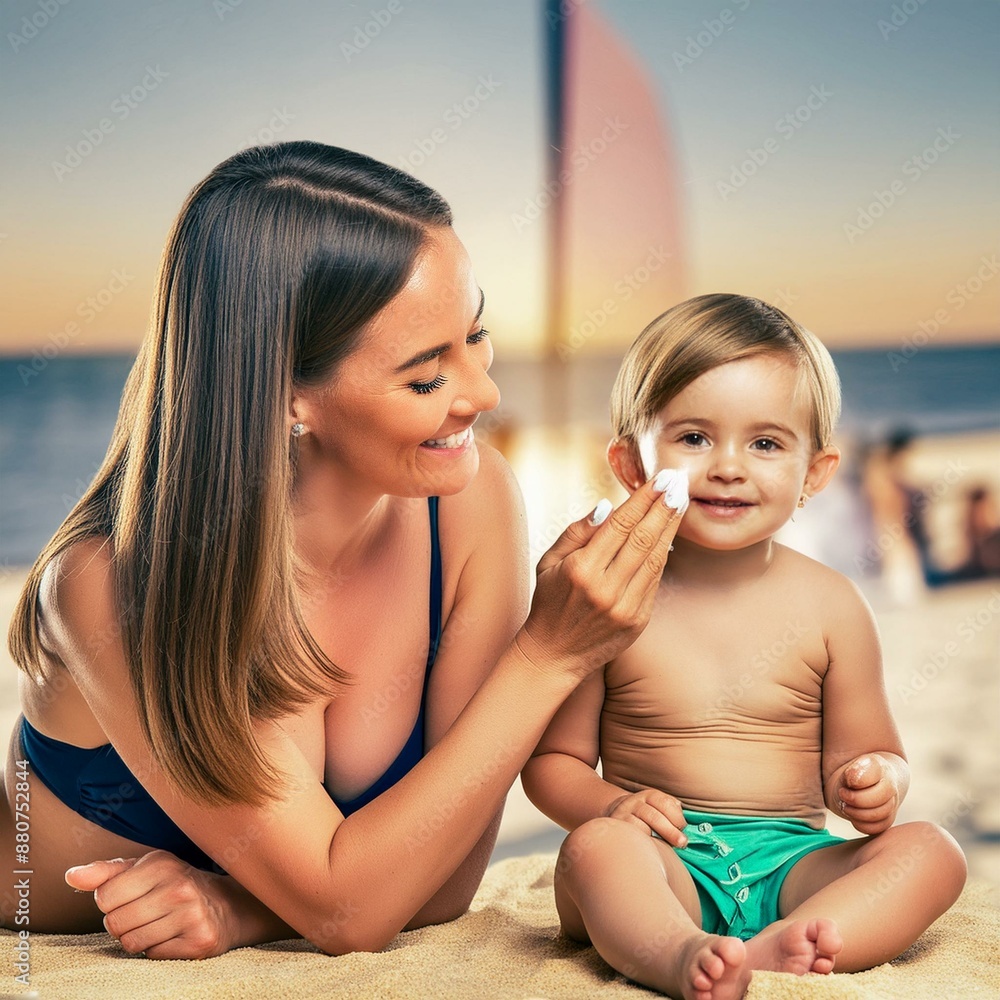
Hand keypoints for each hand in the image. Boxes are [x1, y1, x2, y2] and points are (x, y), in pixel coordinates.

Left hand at [65, 851, 234, 958]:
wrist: (225, 905)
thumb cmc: (174, 885)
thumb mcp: (143, 870)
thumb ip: (105, 873)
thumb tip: (71, 876)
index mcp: (161, 864)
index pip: (104, 896)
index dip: (112, 902)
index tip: (131, 896)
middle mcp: (178, 887)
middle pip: (114, 924)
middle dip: (123, 923)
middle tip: (145, 913)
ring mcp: (191, 915)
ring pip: (131, 943)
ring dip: (138, 938)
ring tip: (158, 924)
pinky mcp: (198, 942)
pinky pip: (152, 956)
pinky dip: (156, 950)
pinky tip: (172, 935)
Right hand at [518, 473, 684, 679]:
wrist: (554, 655)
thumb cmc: (549, 602)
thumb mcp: (549, 563)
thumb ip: (577, 532)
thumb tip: (608, 505)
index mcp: (582, 569)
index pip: (620, 525)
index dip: (643, 499)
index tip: (659, 479)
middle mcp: (606, 588)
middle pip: (644, 538)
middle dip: (664, 507)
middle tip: (679, 483)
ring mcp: (625, 606)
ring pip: (656, 558)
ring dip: (671, 527)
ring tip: (681, 503)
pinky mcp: (638, 620)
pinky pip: (655, 580)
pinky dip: (663, 554)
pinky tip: (669, 534)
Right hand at [604, 789, 688, 847]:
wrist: (616, 811)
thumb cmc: (646, 815)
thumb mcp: (658, 807)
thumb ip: (672, 811)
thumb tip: (688, 826)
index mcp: (649, 796)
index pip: (664, 803)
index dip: (677, 817)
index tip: (683, 828)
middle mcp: (634, 802)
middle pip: (654, 816)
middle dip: (670, 831)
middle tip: (682, 843)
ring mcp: (623, 815)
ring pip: (640, 827)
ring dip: (656, 839)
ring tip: (665, 848)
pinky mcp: (616, 827)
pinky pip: (630, 836)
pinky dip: (641, 843)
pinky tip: (649, 849)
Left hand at [836, 754, 900, 834]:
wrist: (864, 783)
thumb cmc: (855, 773)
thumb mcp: (851, 766)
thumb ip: (853, 770)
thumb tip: (853, 780)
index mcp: (881, 769)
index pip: (873, 775)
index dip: (856, 780)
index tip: (847, 782)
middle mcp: (891, 787)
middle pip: (878, 799)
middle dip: (855, 800)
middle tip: (843, 795)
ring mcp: (891, 805)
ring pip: (877, 816)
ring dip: (855, 813)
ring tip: (846, 805)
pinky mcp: (886, 821)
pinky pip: (875, 828)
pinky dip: (860, 824)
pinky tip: (853, 815)